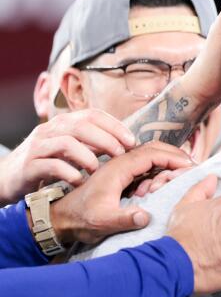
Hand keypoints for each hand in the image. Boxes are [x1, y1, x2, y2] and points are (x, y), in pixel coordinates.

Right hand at [0, 109, 135, 204]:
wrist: (7, 179)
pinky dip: (69, 173)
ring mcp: (38, 147)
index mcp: (63, 124)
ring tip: (98, 169)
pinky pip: (51, 165)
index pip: (92, 114)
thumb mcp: (71, 150)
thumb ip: (92, 144)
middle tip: (121, 154)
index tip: (132, 141)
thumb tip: (125, 144)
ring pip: (66, 142)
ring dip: (88, 156)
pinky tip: (80, 181)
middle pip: (81, 126)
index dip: (114, 126)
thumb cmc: (47, 164)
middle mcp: (49, 131)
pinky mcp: (29, 167)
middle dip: (106, 139)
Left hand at [49, 142, 192, 244]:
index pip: (152, 154)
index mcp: (118, 168)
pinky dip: (159, 170)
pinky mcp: (120, 176)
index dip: (174, 159)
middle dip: (175, 156)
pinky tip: (163, 184)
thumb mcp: (103, 222)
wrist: (60, 218)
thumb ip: (125, 219)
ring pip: (150, 156)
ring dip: (167, 164)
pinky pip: (144, 166)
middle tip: (193, 167)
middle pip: (154, 149)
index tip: (191, 168)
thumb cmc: (80, 219)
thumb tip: (146, 216)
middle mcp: (120, 163)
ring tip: (178, 179)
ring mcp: (120, 168)